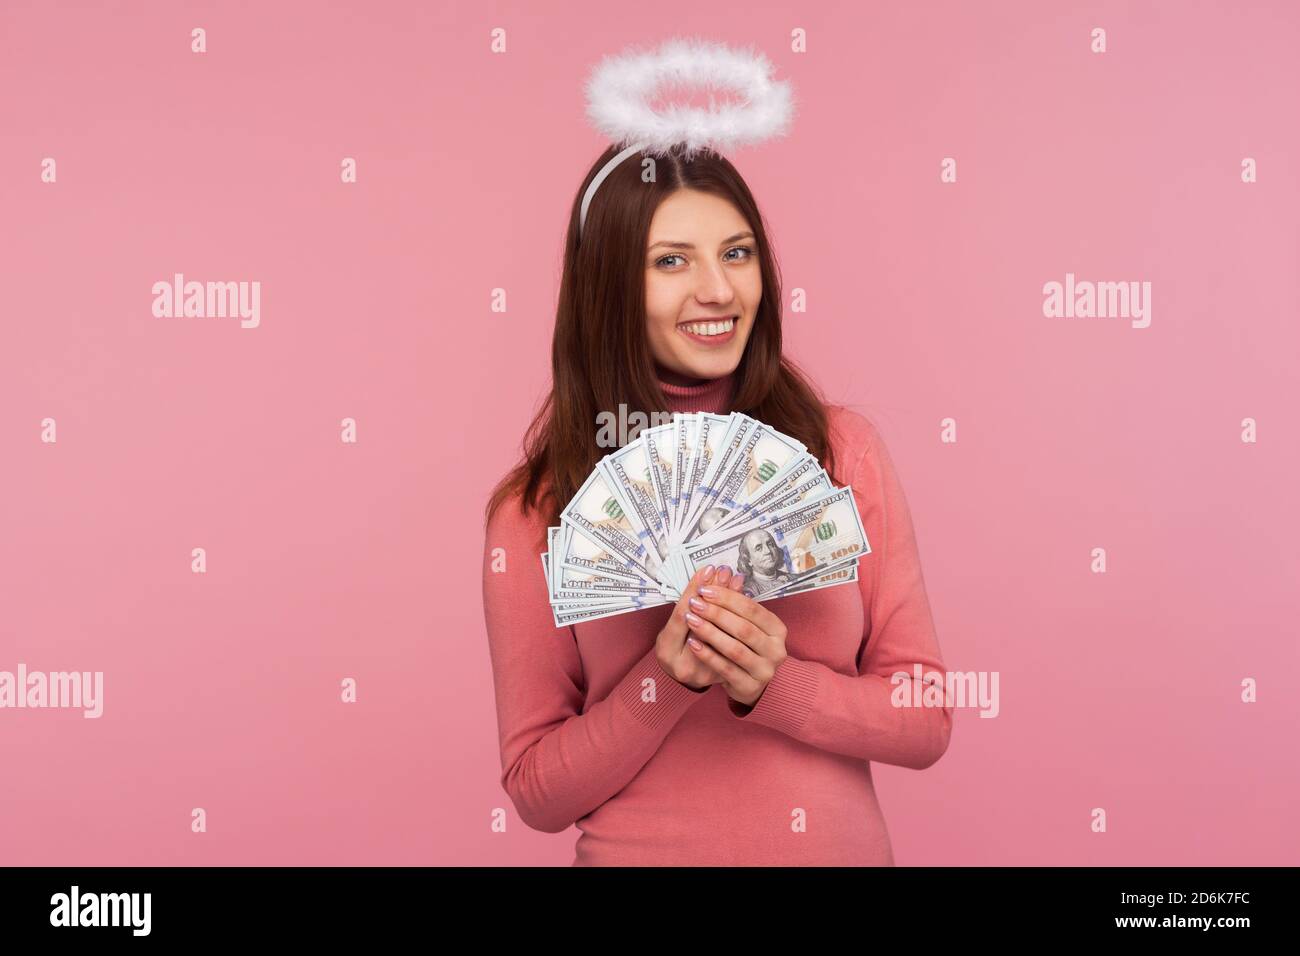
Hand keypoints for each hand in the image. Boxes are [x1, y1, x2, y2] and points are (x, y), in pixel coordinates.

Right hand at [655, 564, 746, 690]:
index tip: (707, 569)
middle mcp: (686, 666)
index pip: (681, 617)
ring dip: (731, 603)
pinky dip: (740, 618)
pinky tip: (745, 599)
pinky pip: (735, 643)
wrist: (685, 676)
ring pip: (723, 634)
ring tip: (736, 579)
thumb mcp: (672, 626)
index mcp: (667, 651)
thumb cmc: (675, 647)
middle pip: (704, 624)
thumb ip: (685, 604)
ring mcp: (707, 673)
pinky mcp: (724, 673)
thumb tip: (706, 575)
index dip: (694, 591)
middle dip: (717, 594)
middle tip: (724, 572)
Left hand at [683, 582, 788, 707]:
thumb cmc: (745, 646)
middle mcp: (776, 650)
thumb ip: (734, 605)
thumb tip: (720, 574)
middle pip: (743, 628)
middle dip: (716, 614)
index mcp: (777, 629)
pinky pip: (725, 668)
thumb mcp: (746, 624)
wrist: (749, 682)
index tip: (704, 589)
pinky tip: (693, 643)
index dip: (727, 598)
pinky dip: (707, 655)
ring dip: (710, 632)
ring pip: (734, 649)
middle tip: (695, 603)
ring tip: (691, 620)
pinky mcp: (749, 686)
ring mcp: (765, 670)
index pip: (752, 609)